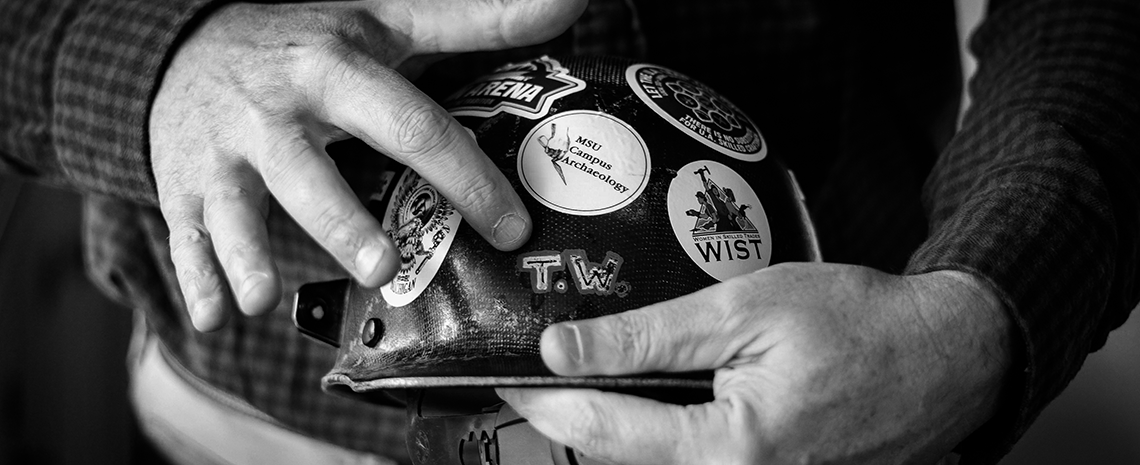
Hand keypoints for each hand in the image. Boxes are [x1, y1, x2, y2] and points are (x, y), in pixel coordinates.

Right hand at [150, 0, 585, 330]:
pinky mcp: (183, 186)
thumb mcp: (388, 22)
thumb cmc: (312, 44)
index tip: (511, 229)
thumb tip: (570, 1)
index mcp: (334, 69)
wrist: (190, 47)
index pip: (410, 127)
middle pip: (311, 171)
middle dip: (342, 221)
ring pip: (237, 206)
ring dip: (249, 253)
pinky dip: (195, 275)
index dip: (464, 179)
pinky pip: (185, 234)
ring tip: (265, 299)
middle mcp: (275, 111)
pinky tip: (211, 317)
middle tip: (383, 267)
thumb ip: (478, 20)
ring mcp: (223, 152)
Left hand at [498, 263, 1013, 463]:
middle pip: (621, 456)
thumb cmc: (860, 326)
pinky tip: (651, 394)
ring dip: (614, 423)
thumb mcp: (746, 310)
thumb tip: (565, 349)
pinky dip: (658, 431)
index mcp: (731, 451)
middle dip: (572, 414)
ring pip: (653, 464)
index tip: (504, 375)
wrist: (944, 360)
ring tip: (589, 375)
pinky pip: (691, 463)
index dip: (542, 401)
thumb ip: (650, 336)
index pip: (602, 431)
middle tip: (536, 372)